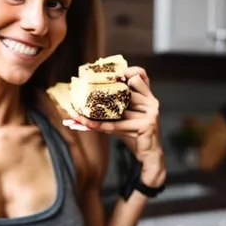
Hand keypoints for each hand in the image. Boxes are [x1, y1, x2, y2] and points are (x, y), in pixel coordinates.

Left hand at [63, 66, 165, 185]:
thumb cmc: (135, 134)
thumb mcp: (124, 118)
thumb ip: (114, 107)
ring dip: (92, 115)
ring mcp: (151, 112)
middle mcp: (151, 101)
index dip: (130, 71)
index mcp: (147, 96)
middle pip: (124, 92)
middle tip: (80, 97)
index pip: (141, 75)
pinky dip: (99, 126)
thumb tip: (85, 105)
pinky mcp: (146, 124)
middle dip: (100, 95)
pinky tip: (85, 125)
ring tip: (74, 117)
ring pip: (116, 109)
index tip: (116, 74)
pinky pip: (117, 124)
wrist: (149, 155)